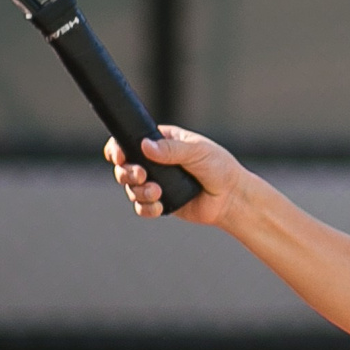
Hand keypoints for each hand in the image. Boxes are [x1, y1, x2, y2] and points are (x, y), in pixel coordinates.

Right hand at [105, 125, 241, 225]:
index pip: (130, 141)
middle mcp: (155, 161)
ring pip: (130, 188)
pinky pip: (141, 207)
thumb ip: (172, 150)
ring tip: (157, 192)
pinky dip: (145, 208)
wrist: (231, 197)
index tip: (119, 156)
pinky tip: (158, 206)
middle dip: (126, 173)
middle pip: (124, 167)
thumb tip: (145, 146)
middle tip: (141, 176)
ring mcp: (157, 182)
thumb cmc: (219, 167)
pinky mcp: (160, 202)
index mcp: (162, 141)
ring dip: (138, 192)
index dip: (118, 149)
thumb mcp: (198, 152)